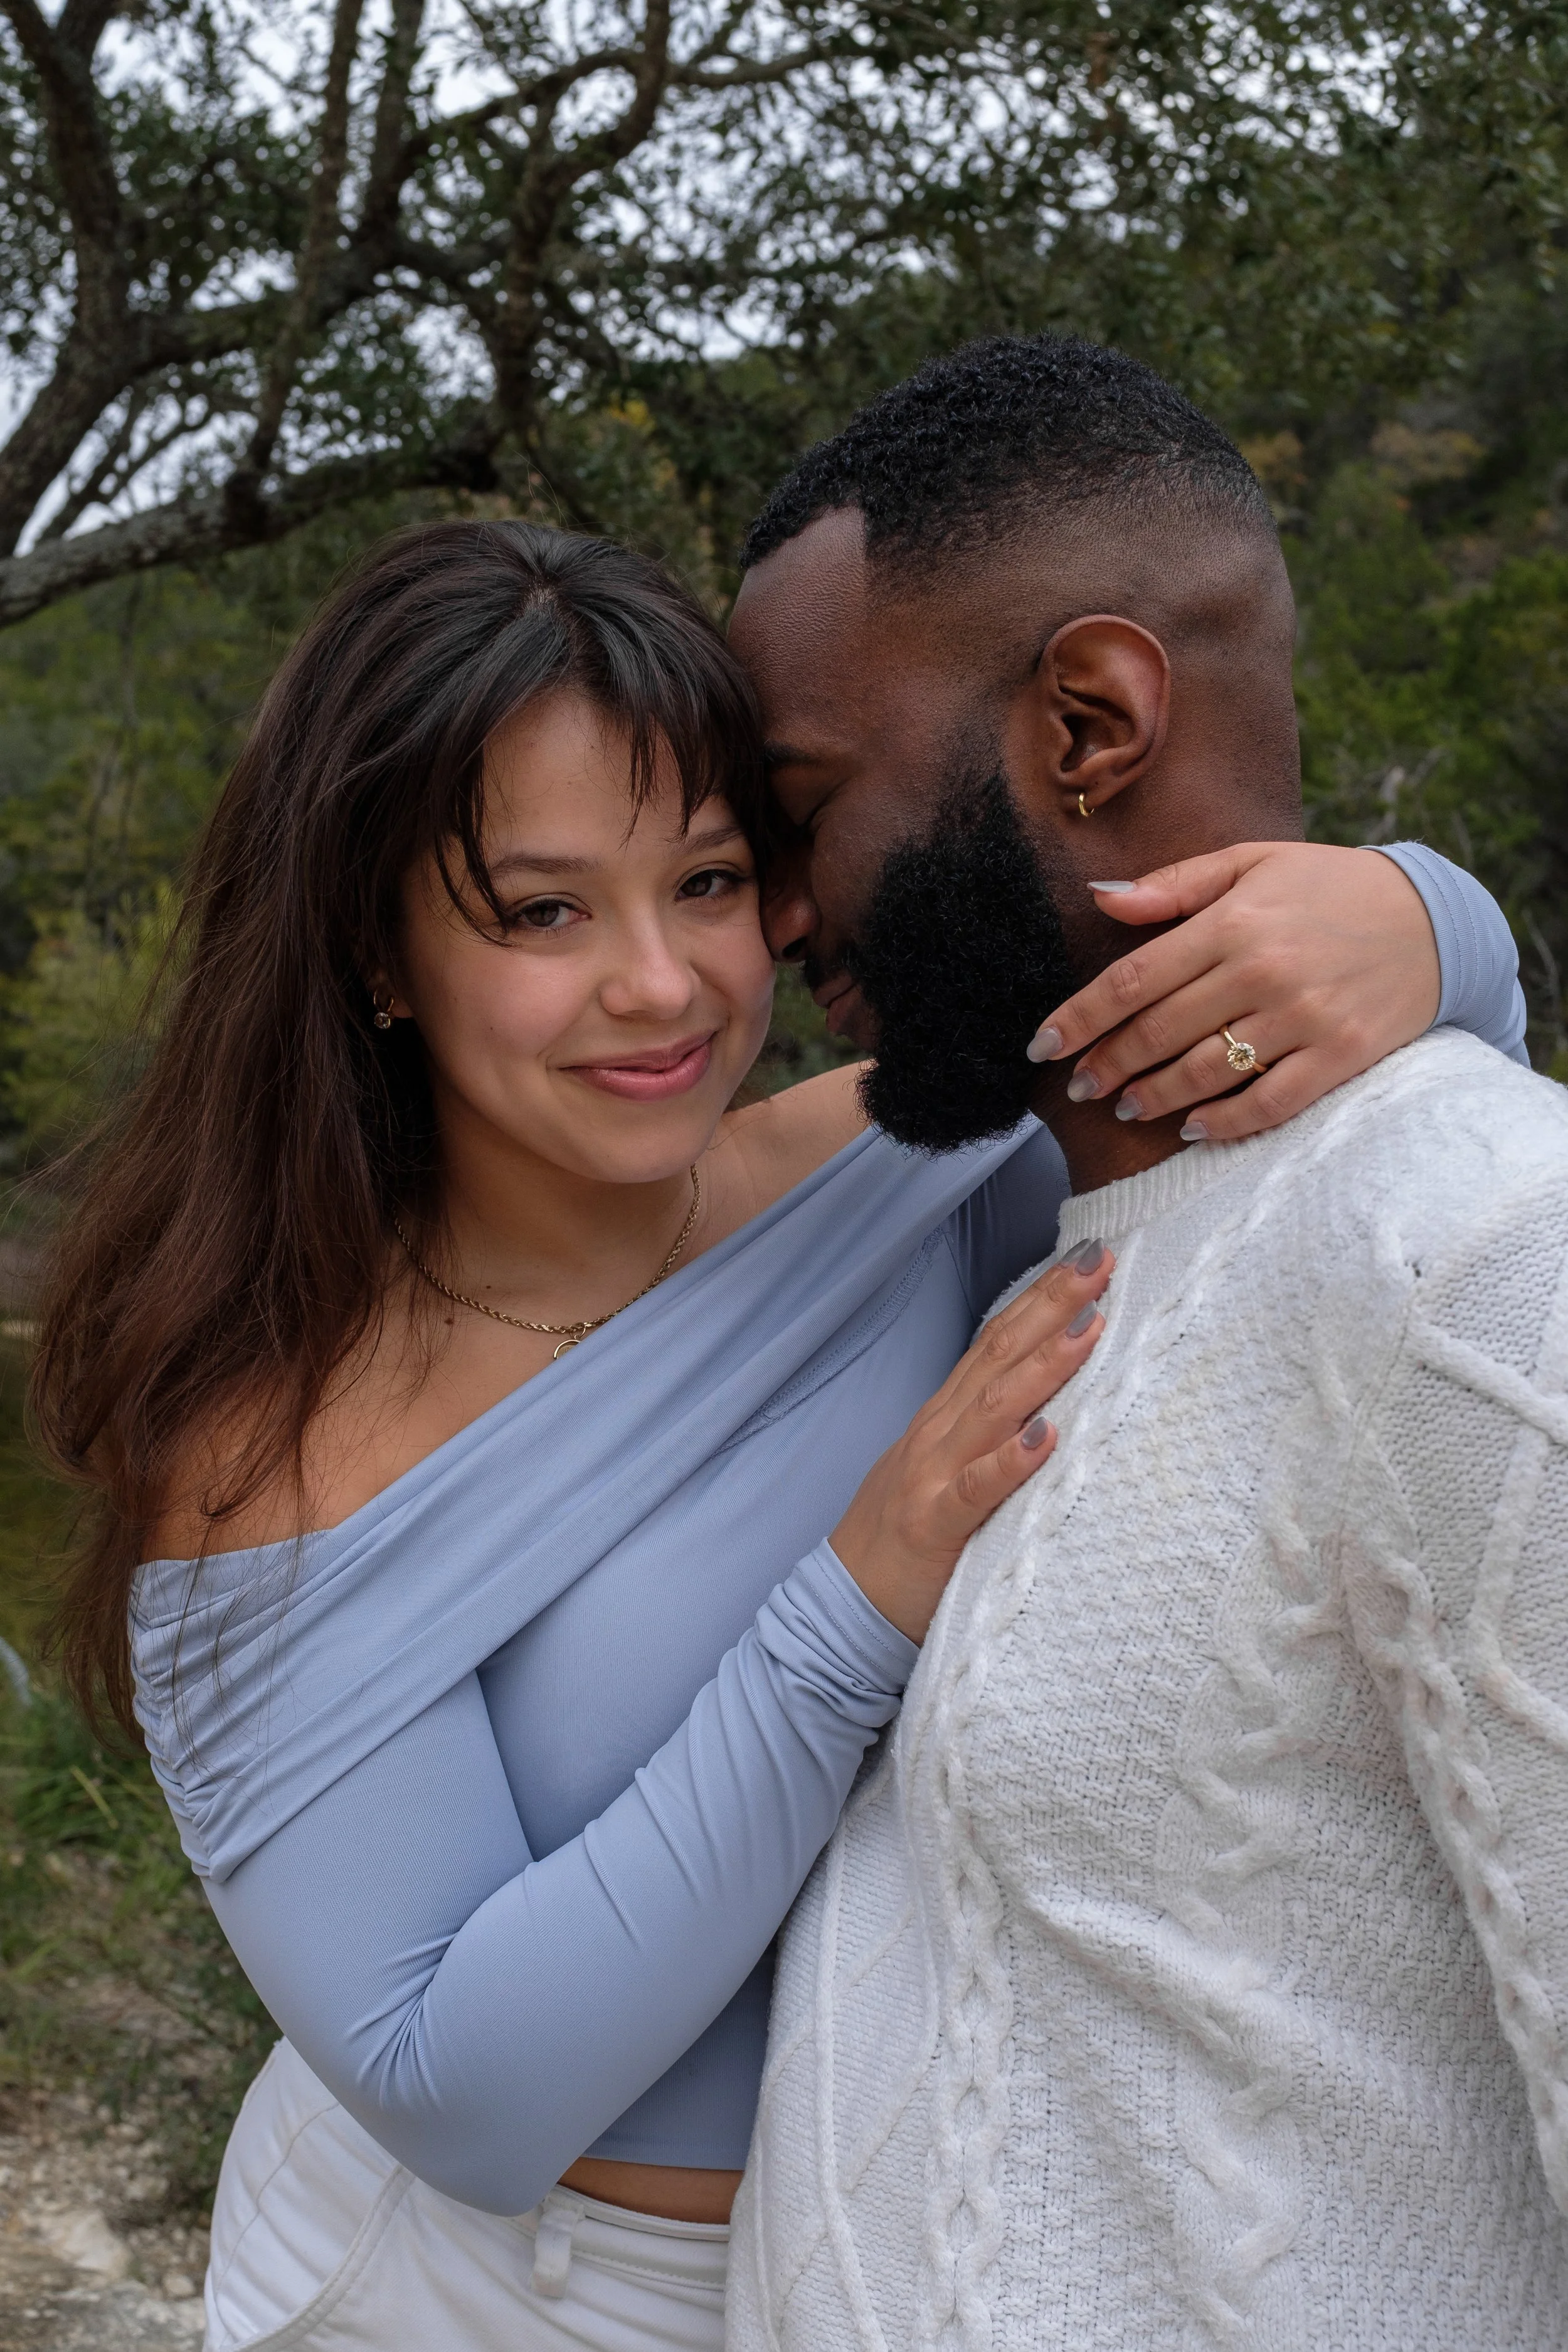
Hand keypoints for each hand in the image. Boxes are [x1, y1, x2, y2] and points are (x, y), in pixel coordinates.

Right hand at [831, 1242, 1111, 1641]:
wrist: (845, 1603)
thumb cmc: (909, 1536)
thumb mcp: (946, 1466)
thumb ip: (988, 1430)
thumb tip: (1052, 1396)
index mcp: (946, 1416)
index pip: (997, 1341)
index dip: (1040, 1297)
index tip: (1089, 1258)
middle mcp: (940, 1433)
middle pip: (1000, 1355)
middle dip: (1051, 1305)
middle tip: (1101, 1261)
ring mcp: (933, 1475)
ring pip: (993, 1408)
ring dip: (1044, 1365)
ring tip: (1090, 1327)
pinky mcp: (935, 1526)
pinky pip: (976, 1489)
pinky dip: (1010, 1461)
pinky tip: (1044, 1436)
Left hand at [1029, 843, 1441, 1141]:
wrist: (1433, 918)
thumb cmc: (1328, 887)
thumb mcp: (1251, 862)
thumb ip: (1173, 885)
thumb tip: (1099, 900)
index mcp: (1232, 922)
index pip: (1133, 980)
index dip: (1079, 1019)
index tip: (1042, 1046)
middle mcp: (1262, 972)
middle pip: (1159, 1032)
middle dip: (1107, 1065)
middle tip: (1079, 1087)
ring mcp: (1302, 1019)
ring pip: (1206, 1072)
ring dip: (1154, 1096)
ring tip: (1124, 1107)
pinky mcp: (1339, 1056)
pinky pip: (1269, 1101)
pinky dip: (1225, 1122)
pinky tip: (1192, 1129)